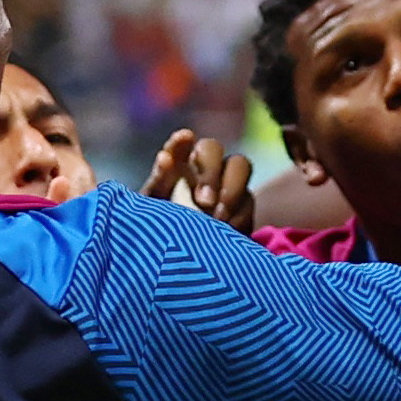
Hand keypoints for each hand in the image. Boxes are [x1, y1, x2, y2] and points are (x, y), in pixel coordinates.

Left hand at [137, 125, 255, 228]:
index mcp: (175, 167)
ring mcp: (225, 185)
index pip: (179, 145)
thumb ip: (158, 183)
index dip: (181, 141)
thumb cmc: (161, 231)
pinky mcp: (242, 207)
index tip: (185, 138)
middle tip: (204, 202)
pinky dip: (240, 215)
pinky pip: (248, 201)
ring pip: (239, 166)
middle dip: (211, 171)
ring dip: (231, 189)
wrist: (185, 262)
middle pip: (213, 148)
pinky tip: (229, 230)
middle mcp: (201, 169)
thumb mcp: (152, 209)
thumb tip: (165, 157)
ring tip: (219, 218)